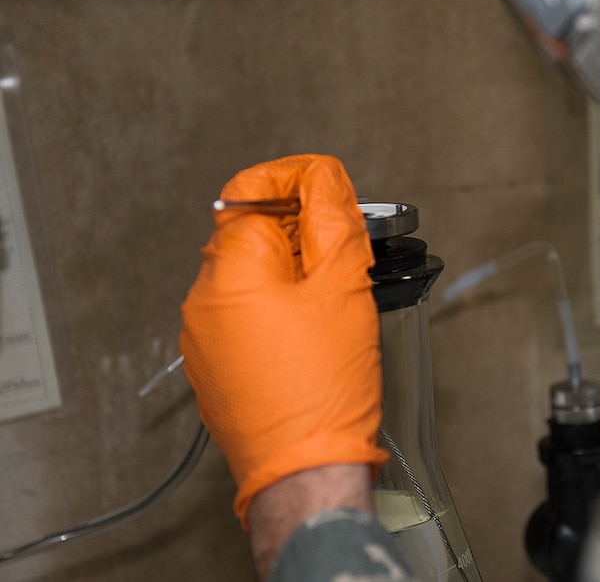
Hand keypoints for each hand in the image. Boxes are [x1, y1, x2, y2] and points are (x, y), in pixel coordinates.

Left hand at [179, 154, 385, 527]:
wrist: (304, 472)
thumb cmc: (324, 391)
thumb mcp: (345, 286)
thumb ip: (333, 218)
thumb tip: (324, 178)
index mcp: (230, 270)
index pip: (250, 190)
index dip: (294, 178)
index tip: (328, 186)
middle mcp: (203, 301)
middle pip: (249, 233)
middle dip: (300, 227)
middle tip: (347, 244)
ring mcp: (204, 340)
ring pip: (249, 277)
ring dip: (291, 269)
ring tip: (336, 294)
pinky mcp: (215, 370)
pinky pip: (244, 318)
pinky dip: (277, 308)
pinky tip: (314, 333)